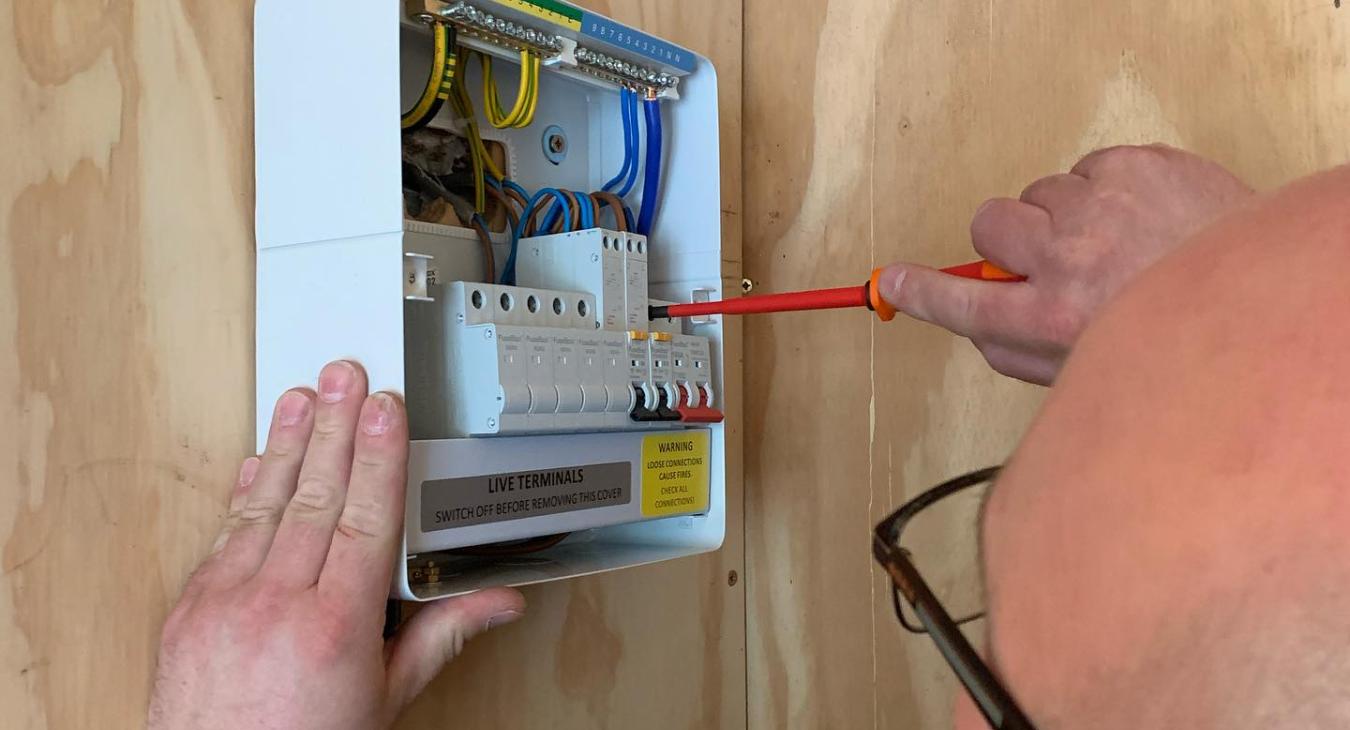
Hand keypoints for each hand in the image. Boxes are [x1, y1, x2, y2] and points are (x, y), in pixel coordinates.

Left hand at [149, 360, 524, 729]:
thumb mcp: (386, 698)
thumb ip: (440, 637)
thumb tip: (497, 604)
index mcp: (336, 625)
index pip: (365, 519)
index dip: (377, 456)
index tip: (384, 411)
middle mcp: (277, 605)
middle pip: (316, 497)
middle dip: (334, 428)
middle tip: (345, 376)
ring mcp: (226, 602)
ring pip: (266, 505)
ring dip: (288, 444)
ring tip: (303, 396)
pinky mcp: (190, 609)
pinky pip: (225, 536)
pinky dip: (246, 493)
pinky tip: (260, 459)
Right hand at [878, 144, 1252, 383]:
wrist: (1270, 292)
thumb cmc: (1178, 336)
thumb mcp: (1089, 368)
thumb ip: (1017, 349)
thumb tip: (971, 317)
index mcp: (1057, 319)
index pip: (963, 305)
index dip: (921, 292)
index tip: (892, 280)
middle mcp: (1073, 259)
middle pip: (989, 226)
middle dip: (1009, 240)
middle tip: (1046, 258)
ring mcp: (1104, 205)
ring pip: (1040, 192)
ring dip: (1063, 214)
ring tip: (1114, 241)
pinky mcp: (1135, 164)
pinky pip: (1086, 167)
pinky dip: (1103, 189)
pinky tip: (1140, 217)